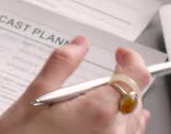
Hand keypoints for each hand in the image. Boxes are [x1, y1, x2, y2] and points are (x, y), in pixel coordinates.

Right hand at [0, 36, 151, 133]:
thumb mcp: (34, 99)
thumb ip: (60, 66)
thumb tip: (78, 45)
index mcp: (98, 112)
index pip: (136, 75)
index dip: (131, 58)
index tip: (120, 54)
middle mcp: (114, 133)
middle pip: (135, 96)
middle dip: (121, 82)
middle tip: (101, 78)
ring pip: (133, 119)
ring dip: (123, 104)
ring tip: (101, 99)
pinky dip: (120, 125)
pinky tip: (105, 122)